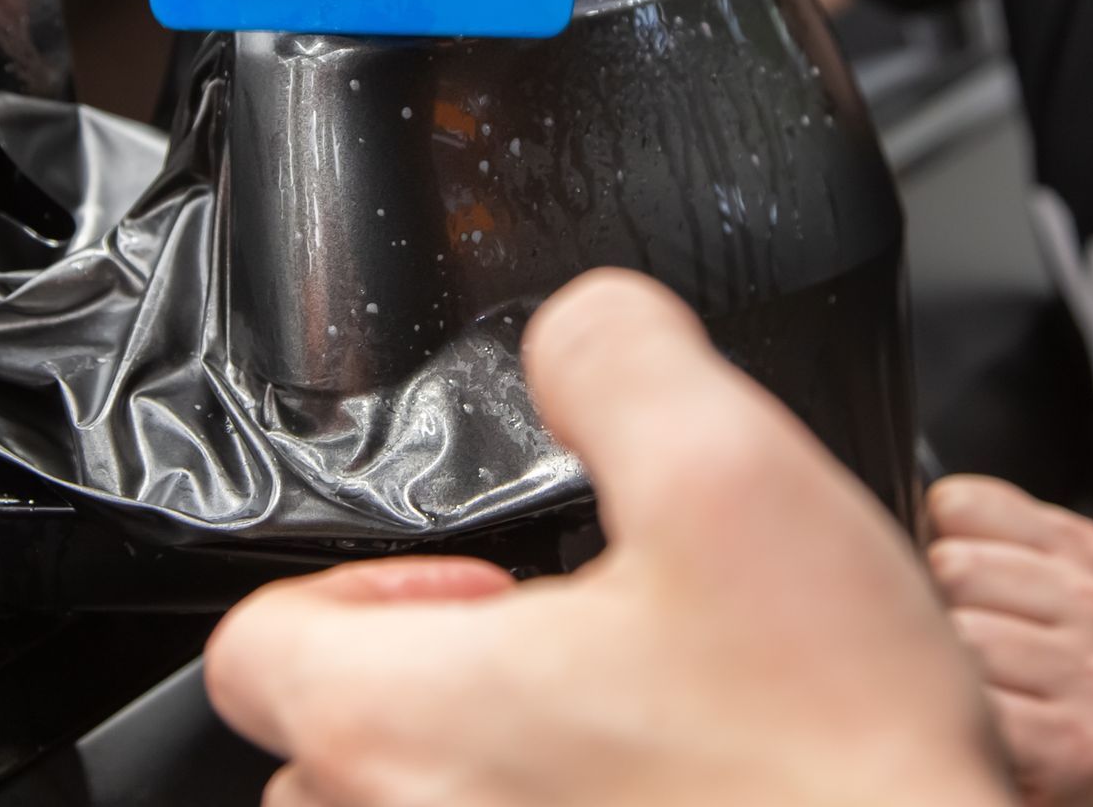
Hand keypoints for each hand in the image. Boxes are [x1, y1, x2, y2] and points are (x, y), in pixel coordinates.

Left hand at [204, 270, 1014, 806]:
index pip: (255, 647)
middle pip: (323, 742)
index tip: (456, 577)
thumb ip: (616, 359)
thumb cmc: (838, 769)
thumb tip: (577, 332)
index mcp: (403, 723)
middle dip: (415, 675)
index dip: (337, 589)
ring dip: (475, 765)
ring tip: (609, 727)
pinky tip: (657, 792)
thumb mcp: (733, 475)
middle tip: (541, 643)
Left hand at [928, 476, 1092, 806]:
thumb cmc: (998, 660)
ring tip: (954, 683)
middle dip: (930, 605)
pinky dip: (953, 719)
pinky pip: (978, 707)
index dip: (926, 541)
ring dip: (940, 666)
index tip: (939, 576)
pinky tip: (969, 723)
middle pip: (956, 566)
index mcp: (1081, 551)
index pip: (958, 505)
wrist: (1050, 767)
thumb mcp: (991, 579)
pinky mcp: (1081, 743)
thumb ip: (950, 533)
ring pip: (965, 638)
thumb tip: (863, 516)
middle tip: (944, 641)